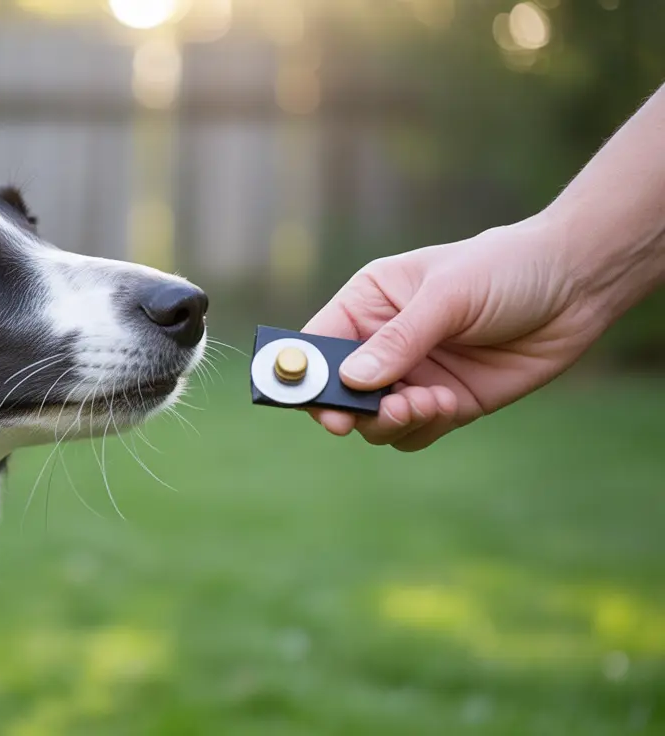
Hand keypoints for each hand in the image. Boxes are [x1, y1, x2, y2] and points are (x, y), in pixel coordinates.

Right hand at [302, 216, 610, 451]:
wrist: (576, 286)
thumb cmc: (505, 269)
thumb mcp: (448, 295)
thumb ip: (399, 340)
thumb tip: (354, 381)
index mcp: (368, 303)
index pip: (317, 344)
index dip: (304, 374)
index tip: (311, 399)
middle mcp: (382, 343)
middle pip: (339, 392)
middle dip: (350, 409)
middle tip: (364, 417)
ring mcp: (413, 376)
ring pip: (374, 421)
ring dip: (391, 421)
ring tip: (425, 403)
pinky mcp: (446, 403)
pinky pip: (413, 432)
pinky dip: (421, 428)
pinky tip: (448, 404)